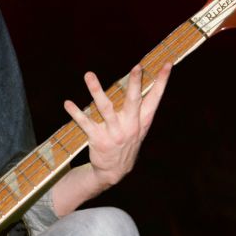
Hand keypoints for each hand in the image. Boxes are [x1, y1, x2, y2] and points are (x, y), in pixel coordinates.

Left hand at [64, 63, 171, 190]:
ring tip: (89, 75)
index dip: (162, 81)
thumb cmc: (126, 142)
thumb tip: (139, 81)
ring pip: (105, 108)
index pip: (155, 98)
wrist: (113, 172)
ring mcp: (114, 133)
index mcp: (142, 121)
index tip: (167, 64)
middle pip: (133, 101)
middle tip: (137, 67)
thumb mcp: (139, 128)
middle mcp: (130, 126)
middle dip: (135, 83)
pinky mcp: (98, 139)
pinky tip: (67, 103)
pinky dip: (76, 112)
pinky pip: (86, 123)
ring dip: (96, 91)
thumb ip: (140, 108)